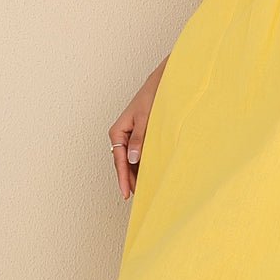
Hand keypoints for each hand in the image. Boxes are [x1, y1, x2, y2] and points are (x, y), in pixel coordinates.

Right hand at [108, 74, 160, 198]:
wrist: (162, 84)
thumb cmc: (152, 97)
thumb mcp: (146, 119)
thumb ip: (139, 139)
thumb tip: (133, 159)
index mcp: (117, 131)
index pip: (119, 160)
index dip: (123, 178)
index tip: (126, 193)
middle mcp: (121, 135)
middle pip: (123, 163)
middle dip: (129, 179)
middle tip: (137, 196)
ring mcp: (129, 137)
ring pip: (130, 161)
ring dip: (135, 174)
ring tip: (143, 189)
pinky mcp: (138, 137)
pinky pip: (137, 155)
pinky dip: (141, 165)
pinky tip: (148, 174)